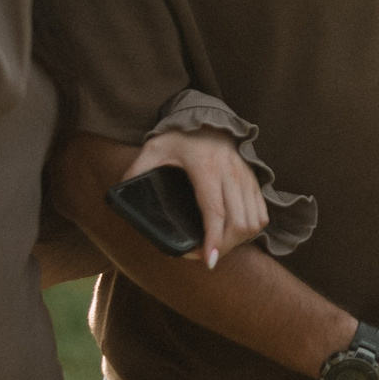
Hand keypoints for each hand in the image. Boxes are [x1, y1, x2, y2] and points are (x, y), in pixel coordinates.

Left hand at [125, 128, 271, 267]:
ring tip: (216, 247)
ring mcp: (245, 177)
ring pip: (253, 221)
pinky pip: (260, 214)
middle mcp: (231, 173)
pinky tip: (232, 234)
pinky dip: (249, 230)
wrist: (207, 118)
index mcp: (206, 168)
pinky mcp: (253, 181)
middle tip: (204, 257)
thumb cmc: (179, 136)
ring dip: (237, 241)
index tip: (207, 261)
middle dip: (223, 247)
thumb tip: (118, 193)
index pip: (215, 212)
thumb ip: (137, 170)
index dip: (213, 240)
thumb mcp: (154, 148)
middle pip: (238, 223)